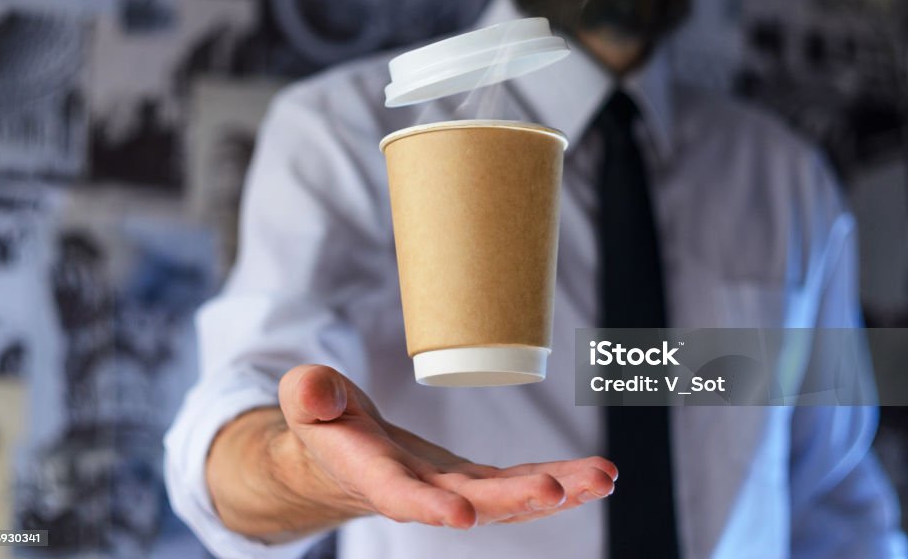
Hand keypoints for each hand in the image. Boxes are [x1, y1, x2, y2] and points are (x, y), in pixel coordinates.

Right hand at [207, 365, 616, 538]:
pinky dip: (557, 480)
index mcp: (371, 475)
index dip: (429, 508)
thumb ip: (309, 395)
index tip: (463, 516)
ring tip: (603, 478)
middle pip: (471, 502)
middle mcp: (419, 491)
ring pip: (508, 497)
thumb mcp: (304, 400)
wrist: (336, 452)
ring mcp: (450, 488)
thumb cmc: (320, 420)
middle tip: (559, 489)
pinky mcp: (471, 479)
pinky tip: (595, 475)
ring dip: (557, 491)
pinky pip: (519, 481)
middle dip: (516, 498)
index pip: (401, 497)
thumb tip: (317, 392)